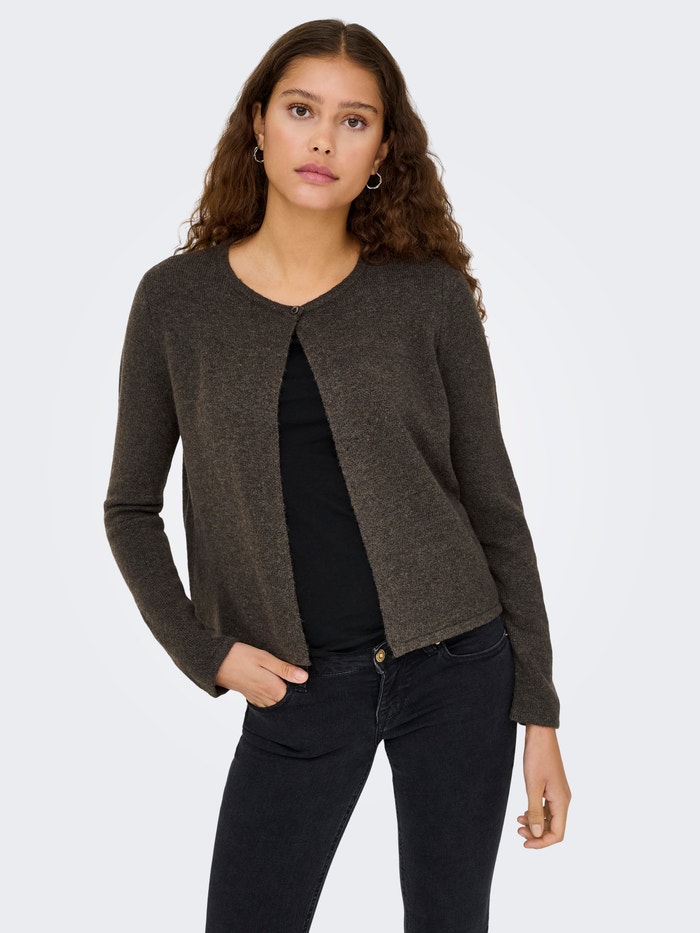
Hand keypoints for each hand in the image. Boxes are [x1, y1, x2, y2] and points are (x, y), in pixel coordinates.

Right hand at [215, 641, 308, 707]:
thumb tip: (304, 678)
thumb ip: (285, 669)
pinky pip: (268, 701)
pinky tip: (274, 684)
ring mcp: (258, 699)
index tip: (303, 676)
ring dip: (283, 693)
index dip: (301, 686)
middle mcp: (267, 698)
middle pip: (287, 700)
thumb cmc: (240, 657)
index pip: (295, 694)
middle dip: (294, 691)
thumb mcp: (265, 658)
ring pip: (278, 702)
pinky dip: (274, 695)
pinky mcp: (252, 697)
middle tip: (296, 677)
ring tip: (286, 680)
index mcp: (273, 689)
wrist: (215, 663)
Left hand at [517, 724, 570, 848]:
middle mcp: (563, 800)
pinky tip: (524, 812)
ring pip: (550, 819)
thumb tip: (537, 834)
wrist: (540, 735)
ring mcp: (558, 794)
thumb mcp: (533, 786)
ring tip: (518, 822)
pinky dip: (536, 813)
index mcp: (562, 801)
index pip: (558, 834)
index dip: (542, 843)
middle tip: (518, 831)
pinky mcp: (552, 788)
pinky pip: (547, 808)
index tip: (525, 843)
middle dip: (537, 834)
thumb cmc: (537, 757)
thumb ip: (535, 811)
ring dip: (535, 824)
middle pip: (554, 828)